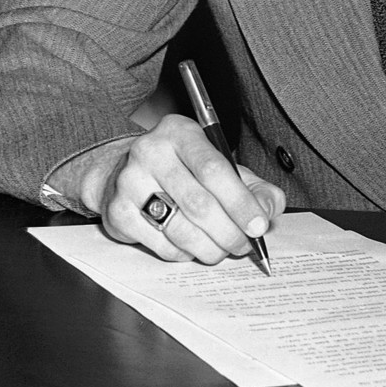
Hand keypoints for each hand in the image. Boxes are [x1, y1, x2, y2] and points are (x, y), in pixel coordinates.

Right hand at [81, 114, 285, 263]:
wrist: (120, 174)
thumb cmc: (180, 172)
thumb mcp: (219, 167)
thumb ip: (253, 186)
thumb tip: (267, 210)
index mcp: (179, 132)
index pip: (214, 169)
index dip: (240, 202)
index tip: (258, 225)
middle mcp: (150, 152)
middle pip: (199, 204)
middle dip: (229, 232)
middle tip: (243, 245)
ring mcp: (129, 183)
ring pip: (181, 230)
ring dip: (210, 248)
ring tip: (221, 249)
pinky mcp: (118, 213)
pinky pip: (162, 246)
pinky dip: (185, 254)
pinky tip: (191, 246)